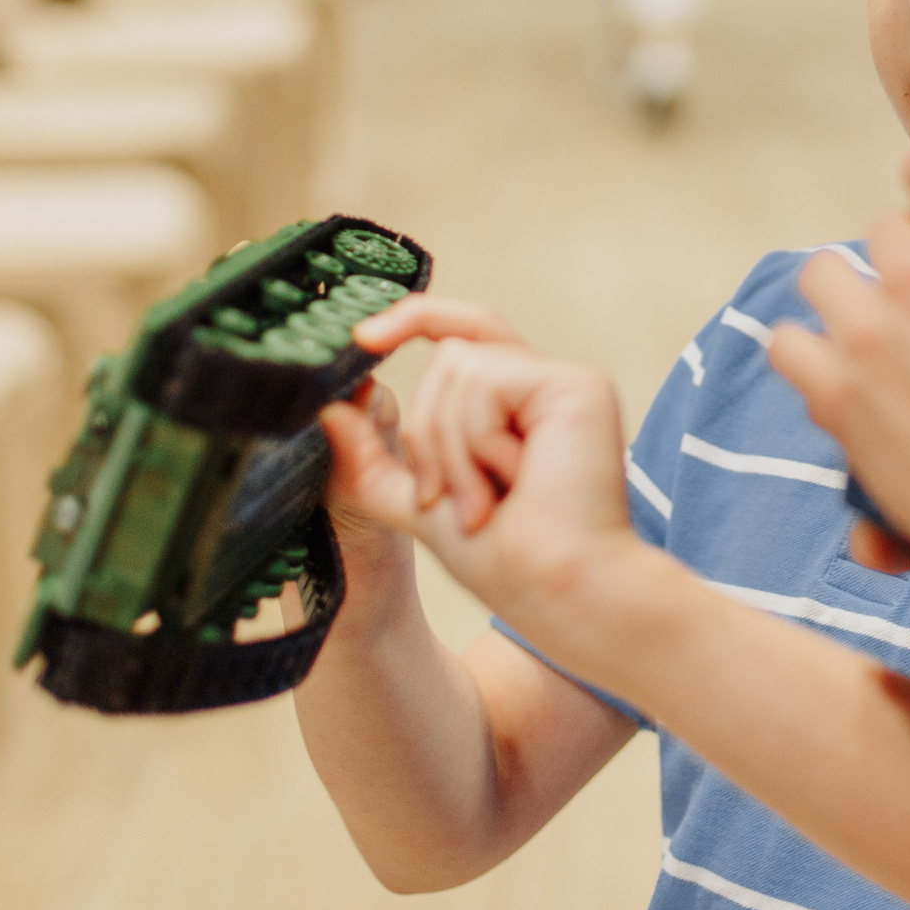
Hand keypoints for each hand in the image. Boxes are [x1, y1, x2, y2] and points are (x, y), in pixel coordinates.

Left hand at [319, 298, 648, 652]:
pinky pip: (487, 379)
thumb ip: (375, 461)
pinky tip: (513, 476)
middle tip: (450, 501)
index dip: (414, 319)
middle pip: (449, 358)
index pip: (465, 333)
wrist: (557, 590)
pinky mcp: (578, 385)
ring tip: (486, 501)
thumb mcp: (420, 507)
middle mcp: (545, 386)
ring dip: (452, 447)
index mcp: (518, 407)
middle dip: (427, 435)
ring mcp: (564, 382)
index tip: (362, 338)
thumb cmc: (510, 562)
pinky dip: (477, 438)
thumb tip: (332, 410)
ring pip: (460, 367)